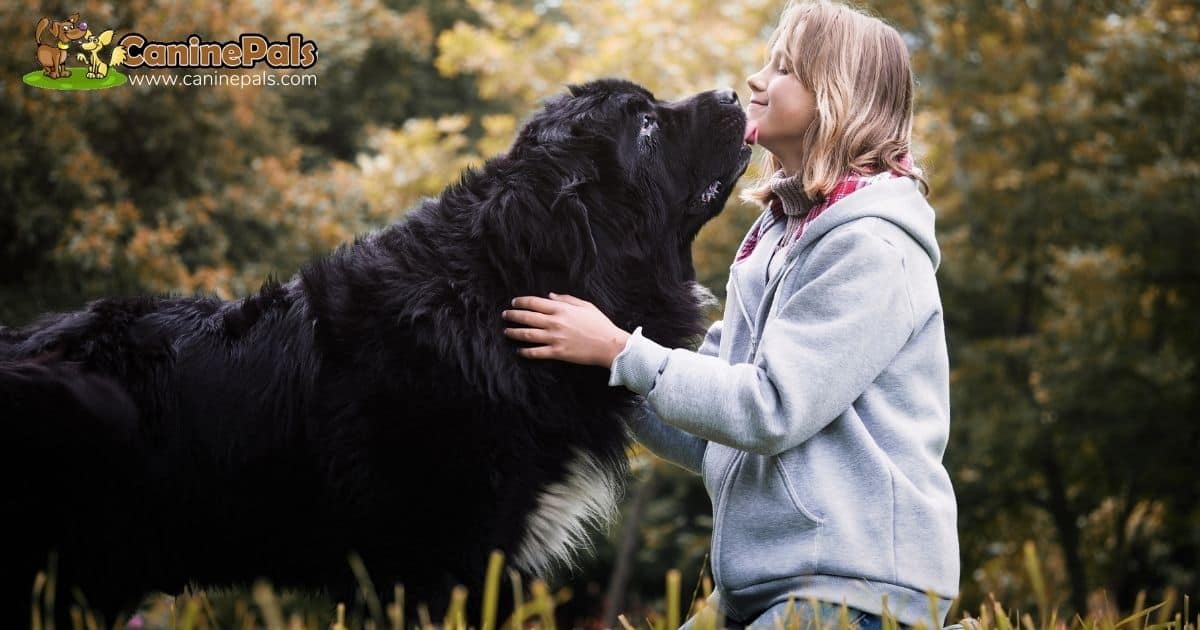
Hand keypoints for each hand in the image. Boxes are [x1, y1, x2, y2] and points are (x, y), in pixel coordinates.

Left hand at [501, 293, 631, 368]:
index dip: (521, 302)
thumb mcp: (585, 305)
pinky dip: (525, 352)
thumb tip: (550, 296)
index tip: (514, 302)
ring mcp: (554, 338)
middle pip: (526, 317)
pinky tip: (519, 350)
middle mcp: (555, 322)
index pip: (534, 303)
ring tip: (506, 332)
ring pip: (527, 334)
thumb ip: (566, 299)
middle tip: (505, 315)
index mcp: (561, 309)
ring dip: (514, 333)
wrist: (609, 345)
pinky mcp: (557, 352)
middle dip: (513, 316)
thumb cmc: (599, 324)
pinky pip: (536, 352)